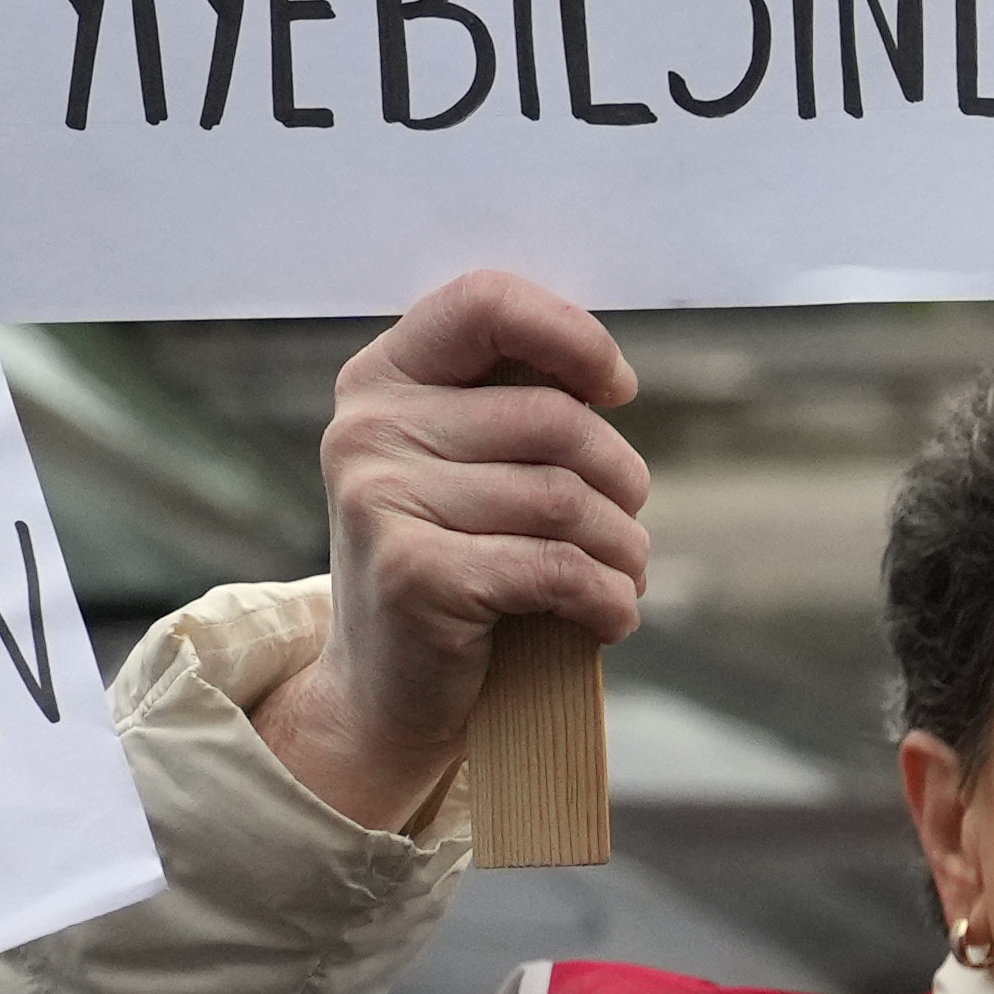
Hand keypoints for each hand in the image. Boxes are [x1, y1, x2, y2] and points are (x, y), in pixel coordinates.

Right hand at [253, 269, 650, 836]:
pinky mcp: (413, 574)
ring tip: (618, 578)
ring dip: (624, 552)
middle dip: (621, 484)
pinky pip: (558, 569)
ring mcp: (380, 499)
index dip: (573, 338)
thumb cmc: (464, 564)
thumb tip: (610, 378)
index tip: (617, 390)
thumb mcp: (475, 467)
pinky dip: (609, 600)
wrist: (392, 690)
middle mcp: (369, 428)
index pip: (486, 303)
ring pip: (567, 501)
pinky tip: (610, 618)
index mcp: (385, 378)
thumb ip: (519, 405)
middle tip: (624, 530)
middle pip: (556, 420)